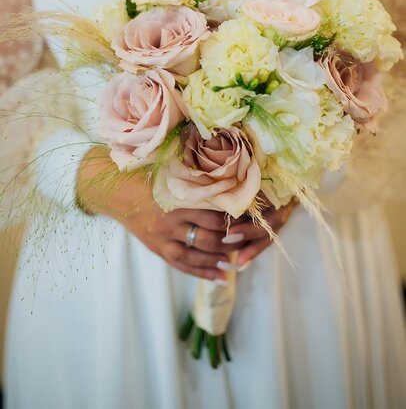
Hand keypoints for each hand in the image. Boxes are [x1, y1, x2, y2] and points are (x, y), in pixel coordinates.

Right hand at [77, 147, 295, 280]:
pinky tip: (220, 278)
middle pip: (209, 235)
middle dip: (231, 239)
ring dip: (220, 259)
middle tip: (249, 238)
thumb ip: (196, 173)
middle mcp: (172, 220)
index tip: (252, 216)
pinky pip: (183, 266)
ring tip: (238, 263)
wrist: (113, 190)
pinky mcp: (157, 249)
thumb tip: (229, 171)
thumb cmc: (145, 175)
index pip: (214, 210)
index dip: (234, 215)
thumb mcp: (170, 169)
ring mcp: (164, 238)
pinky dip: (203, 273)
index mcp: (178, 197)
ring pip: (198, 254)